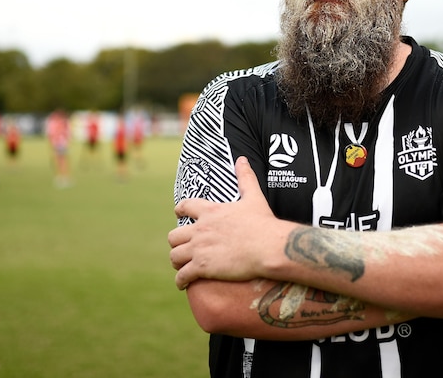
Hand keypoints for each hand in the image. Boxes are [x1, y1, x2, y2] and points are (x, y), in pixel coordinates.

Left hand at [168, 157, 286, 289]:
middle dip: (176, 243)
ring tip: (181, 267)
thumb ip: (246, 178)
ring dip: (177, 262)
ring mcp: (200, 248)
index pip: (186, 207)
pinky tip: (182, 284)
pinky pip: (182, 275)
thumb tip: (242, 159)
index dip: (180, 210)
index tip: (178, 214)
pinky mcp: (202, 267)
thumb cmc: (263, 223)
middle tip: (183, 249)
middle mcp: (201, 229)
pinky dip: (180, 280)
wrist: (268, 247)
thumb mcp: (254, 197)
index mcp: (211, 212)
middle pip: (174, 236)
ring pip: (175, 256)